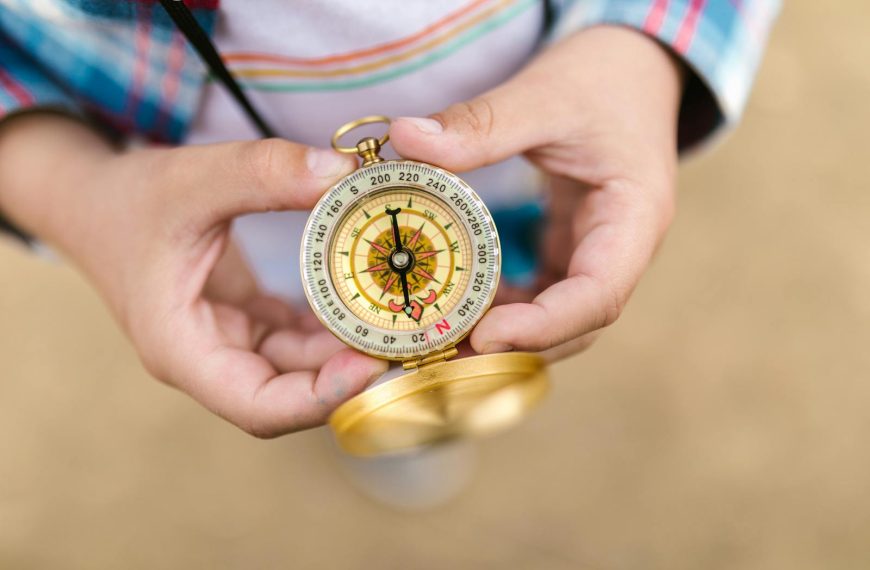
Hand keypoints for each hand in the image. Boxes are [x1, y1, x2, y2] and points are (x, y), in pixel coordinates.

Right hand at [0, 115, 387, 436]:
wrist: (92, 202)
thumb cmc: (128, 198)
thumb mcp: (192, 178)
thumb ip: (263, 172)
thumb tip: (342, 172)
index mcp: (183, 350)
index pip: (259, 406)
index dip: (319, 397)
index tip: (371, 362)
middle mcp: (209, 359)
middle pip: (290, 394)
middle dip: (349, 373)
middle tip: (408, 339)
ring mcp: (228, 344)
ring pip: (300, 367)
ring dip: (348, 348)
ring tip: (401, 317)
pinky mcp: (244, 324)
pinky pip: (297, 339)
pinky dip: (332, 324)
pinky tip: (369, 299)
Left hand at [390, 26, 683, 359]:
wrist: (632, 68)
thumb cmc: (604, 78)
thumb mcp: (545, 94)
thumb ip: (481, 123)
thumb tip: (407, 139)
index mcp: (634, 219)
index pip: (598, 296)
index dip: (542, 326)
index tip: (482, 334)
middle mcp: (620, 251)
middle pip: (574, 325)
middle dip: (513, 348)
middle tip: (443, 355)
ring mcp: (595, 255)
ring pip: (554, 319)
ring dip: (502, 338)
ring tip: (438, 343)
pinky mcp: (570, 250)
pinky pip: (538, 296)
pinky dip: (500, 310)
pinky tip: (456, 308)